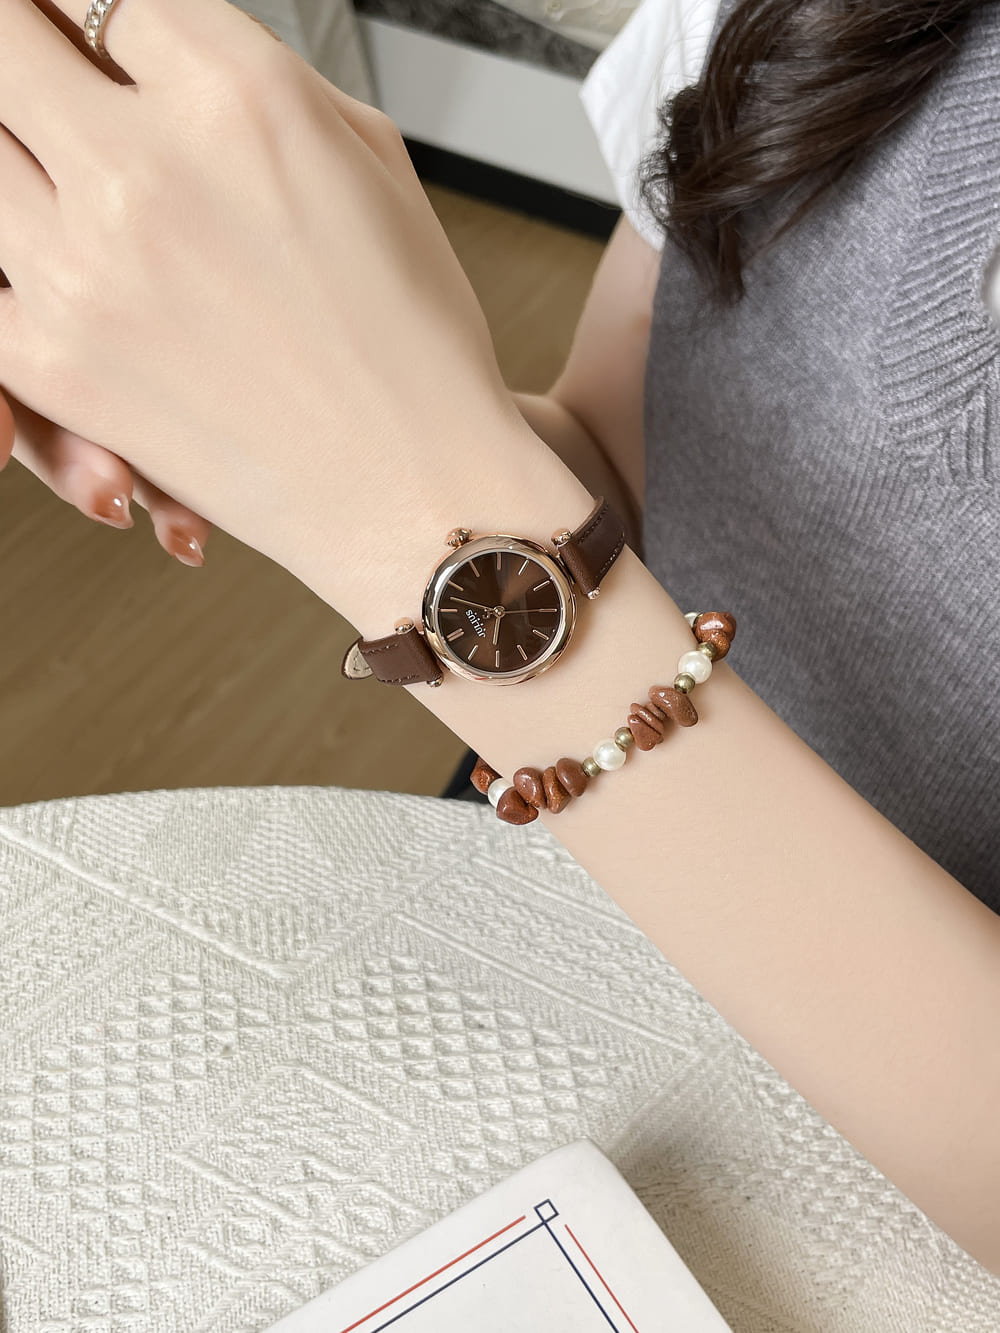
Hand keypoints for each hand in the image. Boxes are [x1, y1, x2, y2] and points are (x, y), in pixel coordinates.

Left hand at [0, 0, 533, 614]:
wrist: (416, 491)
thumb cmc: (415, 349)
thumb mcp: (375, 169)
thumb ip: (271, 82)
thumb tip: (190, 51)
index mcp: (240, 97)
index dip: (88, 12)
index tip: (87, 36)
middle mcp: (148, 167)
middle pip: (0, 36)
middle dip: (19, 47)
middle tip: (41, 78)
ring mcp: (86, 267)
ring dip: (11, 150)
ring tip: (51, 172)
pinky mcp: (54, 361)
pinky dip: (3, 262)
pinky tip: (40, 253)